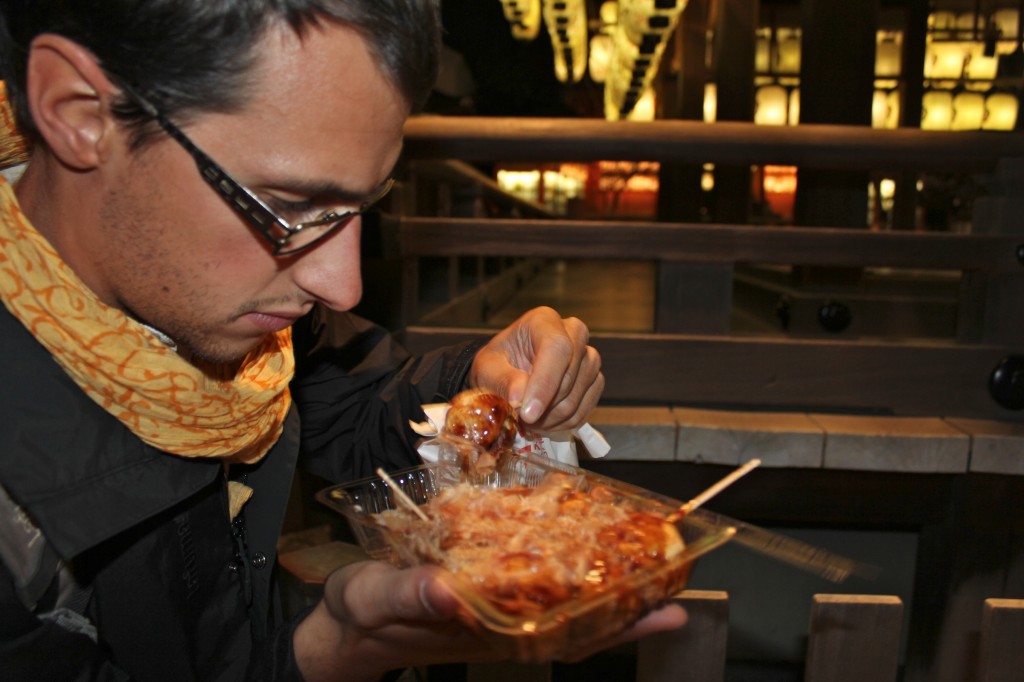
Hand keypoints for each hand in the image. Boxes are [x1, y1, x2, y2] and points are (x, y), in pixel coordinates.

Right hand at [292, 560, 687, 680]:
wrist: (345, 628)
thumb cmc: (362, 618)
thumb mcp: (377, 600)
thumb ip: (410, 595)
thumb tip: (450, 593)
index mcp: (492, 631)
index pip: (571, 635)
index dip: (621, 625)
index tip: (668, 609)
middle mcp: (506, 624)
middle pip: (581, 621)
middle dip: (632, 605)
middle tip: (680, 579)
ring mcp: (499, 611)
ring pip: (566, 604)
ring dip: (607, 587)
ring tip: (649, 563)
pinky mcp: (485, 593)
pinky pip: (538, 585)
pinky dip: (567, 570)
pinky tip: (580, 546)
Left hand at [469, 306, 603, 431]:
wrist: (509, 373)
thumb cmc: (497, 365)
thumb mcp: (486, 370)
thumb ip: (502, 380)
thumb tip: (520, 397)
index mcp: (544, 321)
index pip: (556, 348)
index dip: (545, 383)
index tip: (527, 413)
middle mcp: (573, 333)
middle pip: (570, 374)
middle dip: (544, 405)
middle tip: (521, 417)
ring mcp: (588, 356)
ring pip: (577, 395)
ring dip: (551, 416)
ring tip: (530, 417)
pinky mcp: (595, 379)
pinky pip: (586, 408)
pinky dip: (563, 422)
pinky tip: (545, 419)